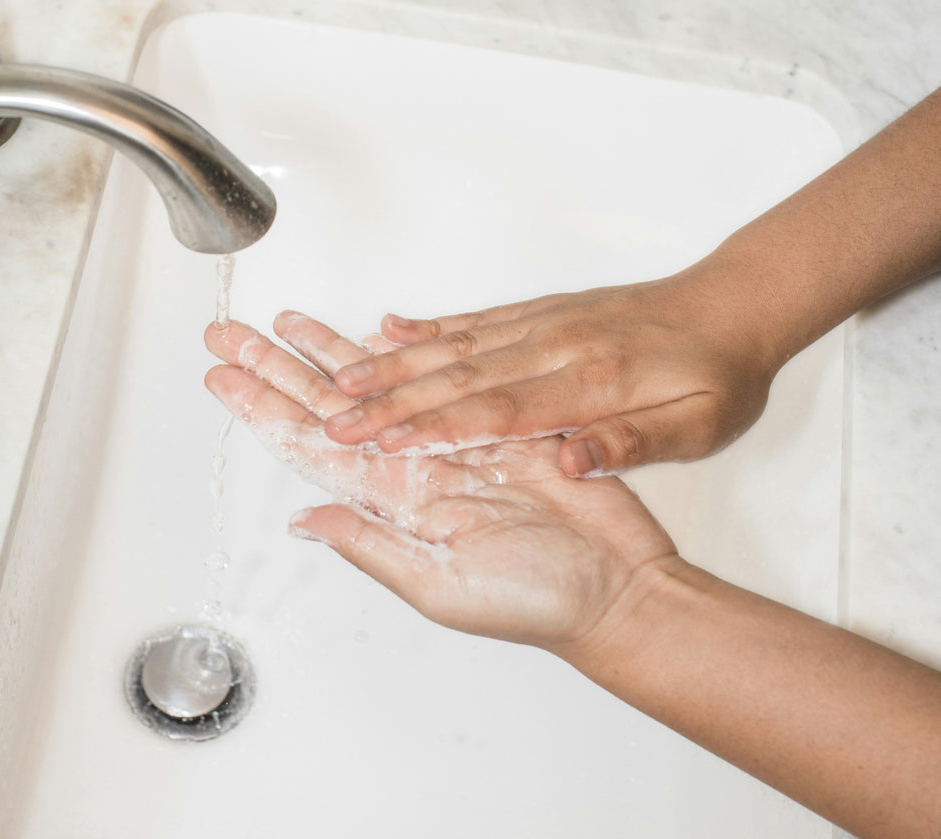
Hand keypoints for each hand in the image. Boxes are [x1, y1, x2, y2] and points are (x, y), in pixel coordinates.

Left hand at [203, 312, 679, 652]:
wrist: (614, 585)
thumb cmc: (533, 601)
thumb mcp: (439, 585)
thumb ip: (370, 548)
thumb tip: (304, 521)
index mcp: (389, 504)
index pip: (308, 445)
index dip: (262, 408)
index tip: (223, 375)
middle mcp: (409, 466)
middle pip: (326, 405)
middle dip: (276, 366)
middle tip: (231, 333)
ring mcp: (449, 440)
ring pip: (374, 383)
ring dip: (329, 350)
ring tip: (289, 319)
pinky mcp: (494, 421)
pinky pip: (436, 376)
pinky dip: (404, 353)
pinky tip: (374, 333)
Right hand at [323, 278, 779, 475]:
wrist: (735, 305)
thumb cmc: (720, 374)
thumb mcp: (700, 426)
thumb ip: (633, 443)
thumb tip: (571, 459)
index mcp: (593, 383)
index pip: (498, 412)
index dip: (434, 428)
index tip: (383, 444)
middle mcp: (556, 346)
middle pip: (459, 377)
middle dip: (390, 400)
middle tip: (335, 419)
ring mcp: (545, 323)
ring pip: (455, 345)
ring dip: (394, 363)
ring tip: (341, 378)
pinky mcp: (542, 311)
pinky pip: (476, 318)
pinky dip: (429, 326)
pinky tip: (391, 330)